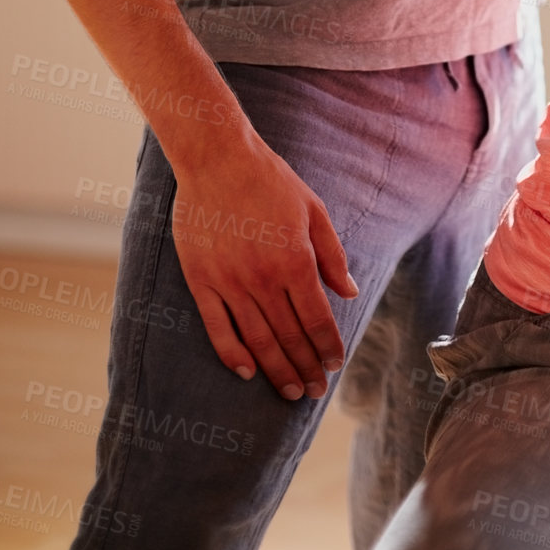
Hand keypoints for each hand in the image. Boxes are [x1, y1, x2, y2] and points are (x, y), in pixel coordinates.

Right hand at [172, 134, 358, 400]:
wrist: (217, 158)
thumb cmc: (270, 180)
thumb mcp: (313, 209)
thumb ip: (332, 255)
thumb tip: (348, 292)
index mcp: (295, 260)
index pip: (317, 320)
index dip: (328, 347)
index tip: (335, 364)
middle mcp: (263, 278)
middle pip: (289, 337)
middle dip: (306, 368)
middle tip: (315, 391)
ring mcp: (229, 282)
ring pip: (257, 340)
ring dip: (276, 370)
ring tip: (290, 391)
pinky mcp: (201, 280)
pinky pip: (217, 329)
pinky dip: (232, 355)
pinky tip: (247, 371)